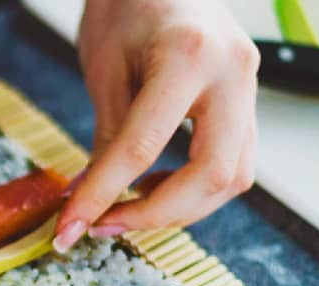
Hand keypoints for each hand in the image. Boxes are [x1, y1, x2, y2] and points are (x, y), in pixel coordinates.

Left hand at [54, 0, 259, 251]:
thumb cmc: (126, 6)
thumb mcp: (104, 67)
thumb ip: (107, 135)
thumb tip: (91, 198)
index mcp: (188, 55)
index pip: (142, 147)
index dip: (102, 196)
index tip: (69, 229)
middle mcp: (232, 73)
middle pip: (212, 174)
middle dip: (155, 214)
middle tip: (102, 225)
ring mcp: (249, 89)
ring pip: (232, 178)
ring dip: (178, 208)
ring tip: (125, 207)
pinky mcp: (247, 103)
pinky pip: (233, 164)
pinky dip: (193, 190)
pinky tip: (154, 187)